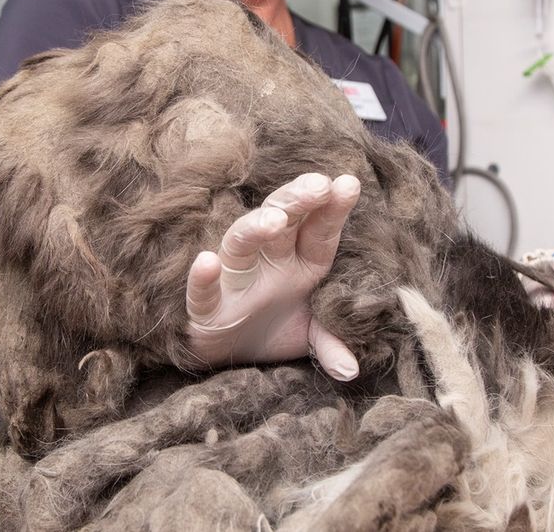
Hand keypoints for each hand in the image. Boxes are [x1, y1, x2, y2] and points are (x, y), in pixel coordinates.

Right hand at [184, 173, 361, 380]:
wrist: (230, 357)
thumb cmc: (274, 329)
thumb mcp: (310, 336)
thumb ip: (331, 343)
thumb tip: (351, 369)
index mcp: (301, 263)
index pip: (319, 231)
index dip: (333, 208)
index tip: (349, 184)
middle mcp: (268, 262)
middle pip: (282, 220)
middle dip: (298, 201)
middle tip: (318, 184)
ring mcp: (235, 279)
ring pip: (239, 243)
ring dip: (254, 228)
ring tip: (274, 220)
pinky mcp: (206, 307)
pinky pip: (202, 291)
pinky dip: (202, 278)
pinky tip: (207, 262)